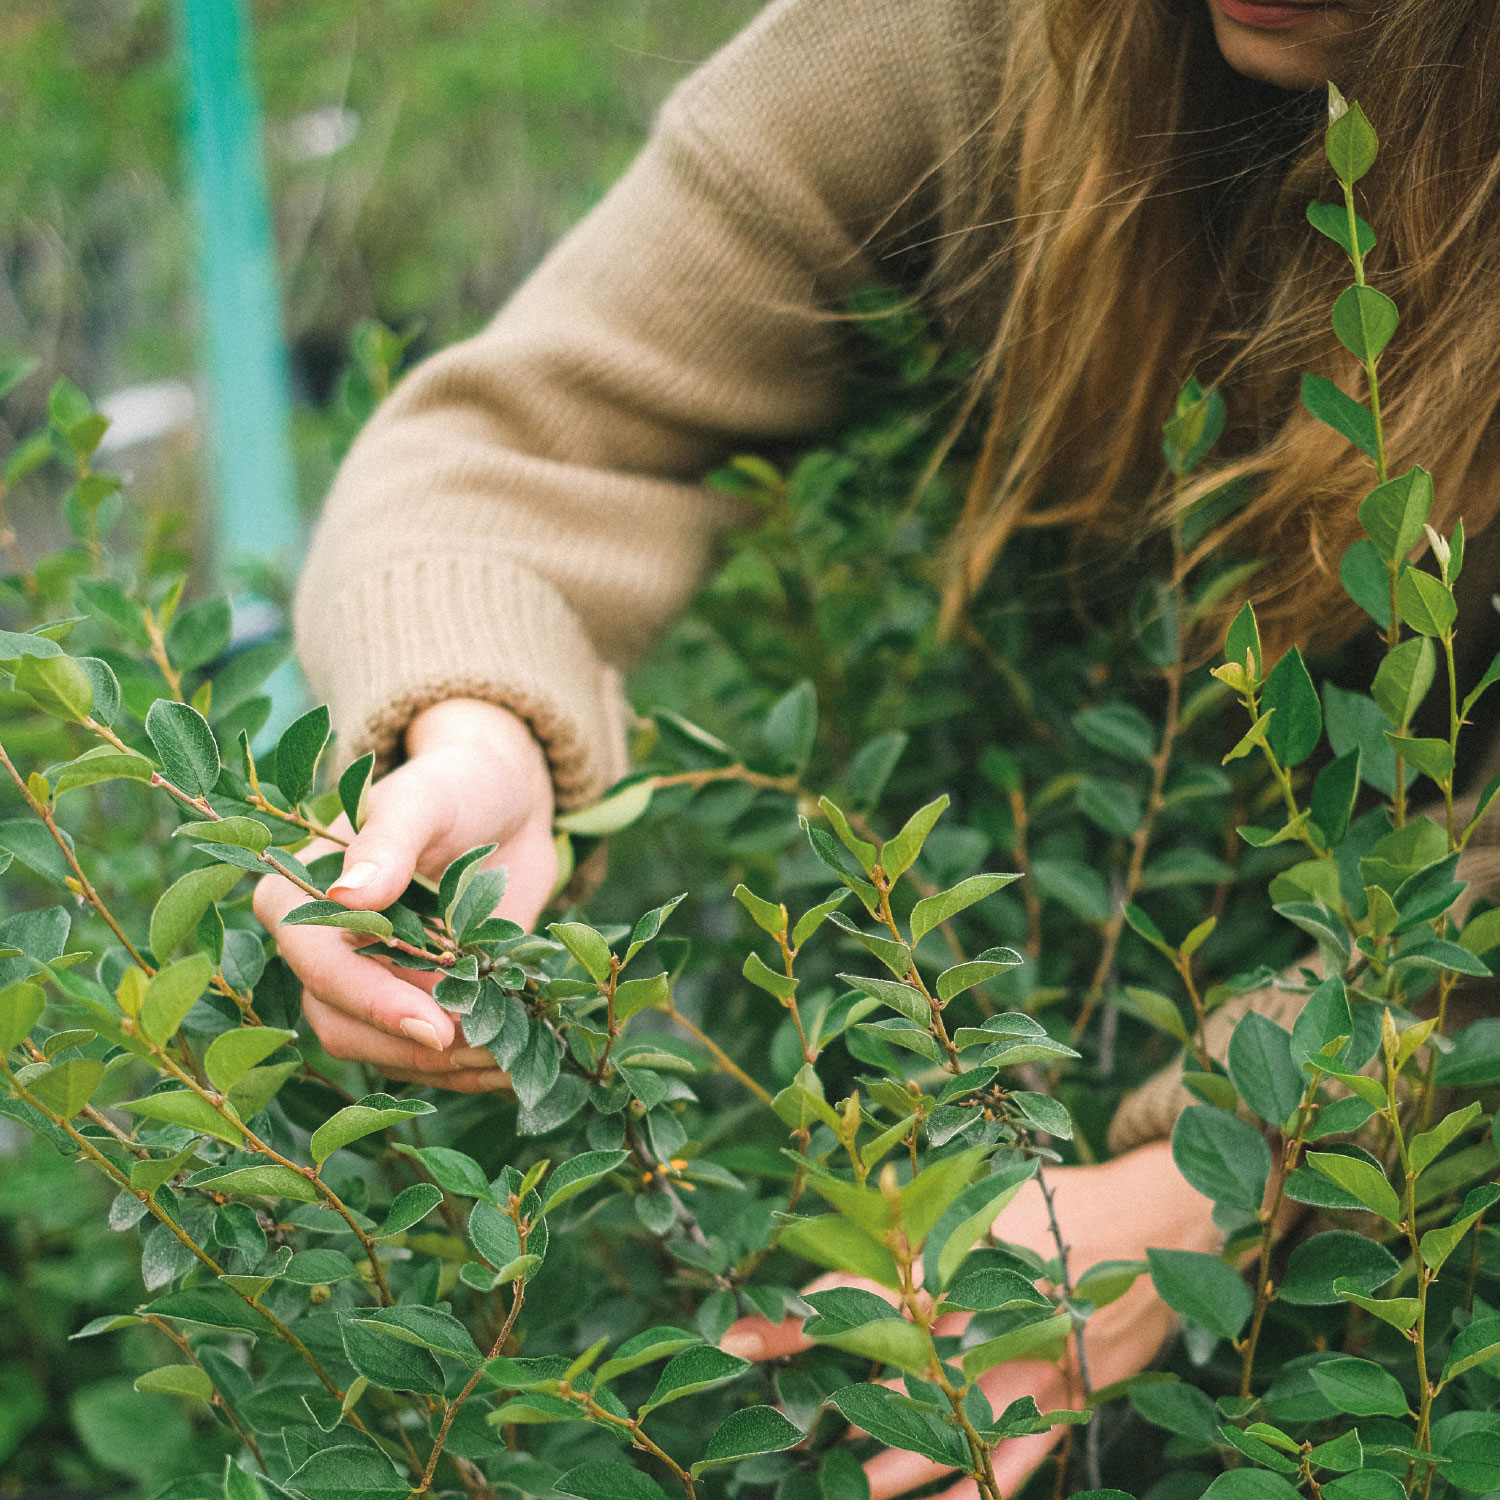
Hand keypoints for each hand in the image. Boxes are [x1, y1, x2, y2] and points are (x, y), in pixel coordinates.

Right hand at [252, 699, 556, 1091]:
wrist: (504, 804)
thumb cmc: (457, 785)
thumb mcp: (426, 798)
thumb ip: (388, 840)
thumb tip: (345, 893)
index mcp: (299, 895)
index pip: (319, 965)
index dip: (372, 1002)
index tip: (436, 1027)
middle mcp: (321, 948)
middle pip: (341, 1024)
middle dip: (413, 1047)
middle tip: (489, 1053)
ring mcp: (366, 982)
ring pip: (381, 1052)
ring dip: (444, 1069)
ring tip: (512, 1062)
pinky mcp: (409, 1003)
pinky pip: (421, 1056)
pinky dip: (465, 1069)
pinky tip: (514, 1066)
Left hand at [720, 1141, 1218, 1497]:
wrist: (1154, 1221)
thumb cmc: (1053, 1199)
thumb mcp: (976, 1194)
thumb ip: (912, 1216)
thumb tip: (837, 1215)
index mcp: (958, 1259)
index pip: (859, 1293)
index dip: (795, 1321)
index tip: (734, 1342)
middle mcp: (990, 1319)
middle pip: (896, 1374)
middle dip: (839, 1403)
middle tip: (783, 1434)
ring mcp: (1030, 1369)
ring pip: (949, 1431)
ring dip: (895, 1465)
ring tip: (845, 1486)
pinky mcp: (1064, 1400)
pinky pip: (1016, 1464)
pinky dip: (976, 1492)